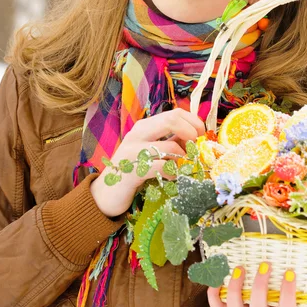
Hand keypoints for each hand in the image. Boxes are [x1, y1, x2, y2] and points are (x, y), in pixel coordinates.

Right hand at [90, 108, 205, 216]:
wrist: (105, 194)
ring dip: (182, 158)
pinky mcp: (132, 171)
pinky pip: (162, 167)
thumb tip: (196, 137)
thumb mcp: (153, 151)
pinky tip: (171, 176)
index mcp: (145, 126)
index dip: (194, 122)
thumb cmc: (134, 170)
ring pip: (170, 146)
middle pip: (172, 120)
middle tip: (195, 148)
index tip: (200, 135)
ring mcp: (133, 151)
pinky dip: (172, 172)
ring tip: (180, 167)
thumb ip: (172, 141)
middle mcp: (138, 134)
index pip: (175, 113)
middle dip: (191, 132)